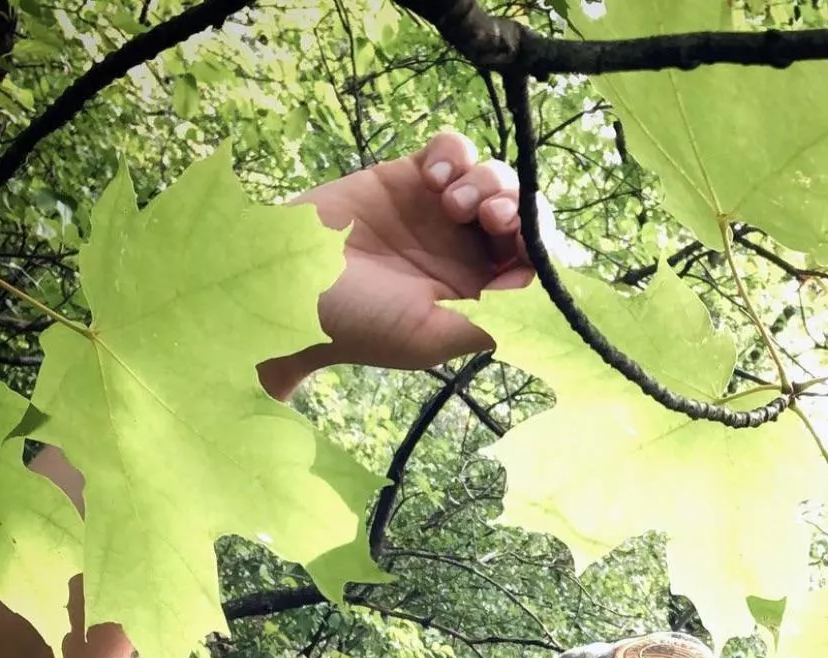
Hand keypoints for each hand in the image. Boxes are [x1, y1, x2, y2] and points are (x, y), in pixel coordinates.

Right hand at [260, 132, 534, 397]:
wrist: (289, 286)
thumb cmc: (359, 324)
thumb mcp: (432, 338)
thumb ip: (491, 321)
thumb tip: (538, 299)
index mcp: (477, 296)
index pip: (533, 263)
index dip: (538, 246)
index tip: (519, 243)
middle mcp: (465, 253)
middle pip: (521, 213)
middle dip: (517, 207)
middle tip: (491, 216)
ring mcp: (438, 213)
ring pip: (494, 177)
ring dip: (487, 182)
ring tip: (450, 201)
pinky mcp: (408, 177)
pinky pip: (453, 149)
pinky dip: (454, 153)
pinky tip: (431, 176)